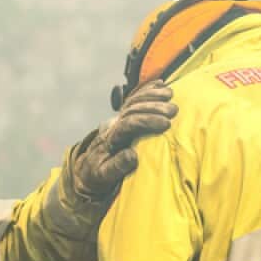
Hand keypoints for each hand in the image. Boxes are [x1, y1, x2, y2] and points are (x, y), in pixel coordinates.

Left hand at [72, 80, 176, 199]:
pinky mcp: (123, 117)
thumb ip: (117, 166)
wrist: (86, 169)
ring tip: (170, 94)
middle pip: (133, 109)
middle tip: (174, 110)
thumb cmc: (97, 175)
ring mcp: (117, 119)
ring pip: (133, 101)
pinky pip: (134, 100)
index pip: (129, 124)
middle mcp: (114, 125)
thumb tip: (133, 155)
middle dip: (154, 107)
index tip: (166, 124)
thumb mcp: (104, 176)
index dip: (147, 122)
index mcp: (110, 139)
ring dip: (152, 95)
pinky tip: (161, 84)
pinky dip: (147, 90)